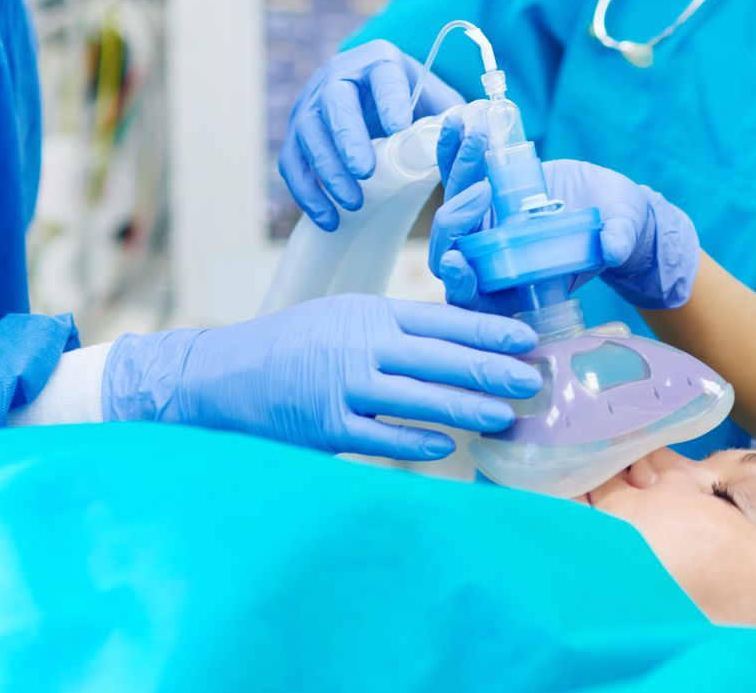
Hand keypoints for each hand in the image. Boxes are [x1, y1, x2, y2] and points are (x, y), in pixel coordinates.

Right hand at [102, 295, 542, 459]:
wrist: (223, 375)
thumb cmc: (293, 342)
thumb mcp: (345, 316)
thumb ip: (396, 326)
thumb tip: (459, 339)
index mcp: (369, 312)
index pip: (441, 319)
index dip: (487, 329)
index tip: (525, 339)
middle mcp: (360, 345)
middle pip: (441, 358)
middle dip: (492, 369)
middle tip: (532, 379)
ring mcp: (345, 387)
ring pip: (421, 399)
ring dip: (468, 408)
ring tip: (504, 416)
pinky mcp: (329, 426)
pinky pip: (385, 436)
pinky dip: (419, 441)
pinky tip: (448, 445)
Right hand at [280, 39, 462, 229]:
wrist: (370, 102)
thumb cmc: (411, 104)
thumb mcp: (437, 101)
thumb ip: (456, 116)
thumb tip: (480, 132)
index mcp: (378, 62)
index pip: (383, 77)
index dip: (389, 100)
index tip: (399, 128)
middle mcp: (338, 76)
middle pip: (334, 104)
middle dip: (348, 138)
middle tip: (365, 171)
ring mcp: (311, 105)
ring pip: (308, 134)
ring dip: (328, 170)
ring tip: (353, 201)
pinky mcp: (296, 135)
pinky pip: (292, 163)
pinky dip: (307, 192)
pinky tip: (328, 218)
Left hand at [429, 115, 700, 312]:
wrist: (612, 205)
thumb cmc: (617, 230)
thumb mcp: (621, 234)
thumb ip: (617, 241)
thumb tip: (613, 247)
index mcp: (518, 283)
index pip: (474, 296)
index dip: (459, 283)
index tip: (456, 261)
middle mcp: (492, 257)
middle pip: (450, 248)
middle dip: (455, 220)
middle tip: (481, 188)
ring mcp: (486, 225)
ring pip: (451, 207)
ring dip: (455, 171)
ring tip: (472, 134)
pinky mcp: (485, 194)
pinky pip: (459, 176)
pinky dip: (453, 152)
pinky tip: (457, 123)